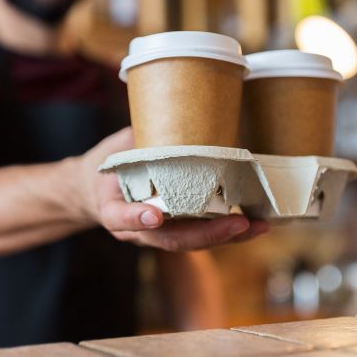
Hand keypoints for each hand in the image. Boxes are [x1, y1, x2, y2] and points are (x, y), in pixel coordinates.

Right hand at [76, 127, 269, 251]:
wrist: (99, 190)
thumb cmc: (109, 167)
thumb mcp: (115, 151)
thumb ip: (139, 142)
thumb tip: (172, 113)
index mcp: (112, 209)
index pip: (119, 217)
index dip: (136, 218)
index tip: (154, 215)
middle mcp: (136, 229)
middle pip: (169, 239)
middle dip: (206, 234)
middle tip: (236, 222)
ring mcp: (158, 234)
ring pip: (191, 243)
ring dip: (226, 237)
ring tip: (256, 227)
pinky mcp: (176, 231)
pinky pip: (201, 237)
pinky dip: (229, 233)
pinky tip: (255, 225)